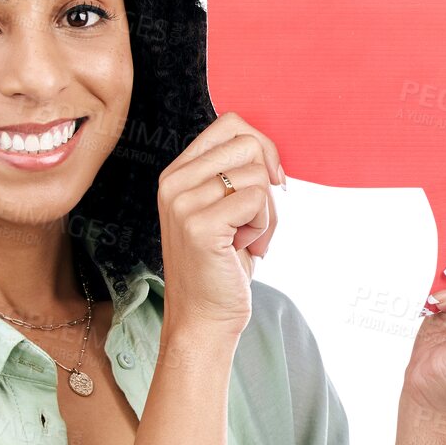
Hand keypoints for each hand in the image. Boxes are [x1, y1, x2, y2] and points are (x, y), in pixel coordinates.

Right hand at [156, 111, 285, 337]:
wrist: (204, 319)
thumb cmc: (222, 265)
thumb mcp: (226, 209)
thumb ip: (237, 174)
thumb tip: (272, 152)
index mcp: (178, 172)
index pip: (231, 124)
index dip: (263, 147)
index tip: (271, 181)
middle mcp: (173, 182)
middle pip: (249, 144)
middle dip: (268, 183)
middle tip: (255, 220)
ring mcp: (182, 202)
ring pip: (257, 175)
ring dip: (267, 213)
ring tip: (246, 240)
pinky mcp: (199, 225)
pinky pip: (258, 200)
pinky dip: (264, 228)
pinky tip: (245, 250)